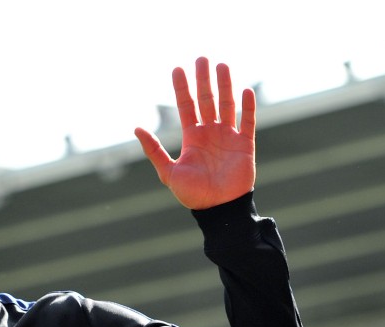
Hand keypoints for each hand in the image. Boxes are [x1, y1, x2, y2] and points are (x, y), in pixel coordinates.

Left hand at [135, 57, 255, 210]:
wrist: (217, 209)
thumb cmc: (192, 194)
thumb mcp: (168, 172)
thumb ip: (154, 150)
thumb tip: (136, 128)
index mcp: (192, 137)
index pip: (186, 106)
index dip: (182, 88)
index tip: (178, 68)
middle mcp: (210, 132)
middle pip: (206, 99)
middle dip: (203, 79)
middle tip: (201, 58)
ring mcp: (228, 137)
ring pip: (227, 104)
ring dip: (225, 85)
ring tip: (222, 65)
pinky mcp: (245, 144)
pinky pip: (248, 121)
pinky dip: (247, 107)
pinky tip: (246, 91)